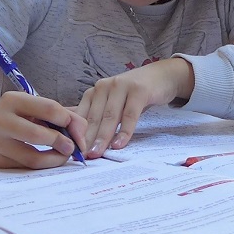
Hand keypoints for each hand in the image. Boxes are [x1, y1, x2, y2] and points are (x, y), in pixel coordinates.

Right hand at [0, 90, 87, 168]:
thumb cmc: (17, 114)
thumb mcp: (34, 107)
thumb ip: (61, 114)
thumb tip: (82, 133)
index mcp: (13, 100)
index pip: (49, 109)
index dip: (69, 122)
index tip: (77, 132)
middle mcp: (0, 119)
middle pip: (38, 135)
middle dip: (61, 143)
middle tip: (72, 148)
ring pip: (32, 158)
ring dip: (54, 159)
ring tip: (63, 156)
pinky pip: (25, 167)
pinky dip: (42, 165)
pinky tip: (48, 160)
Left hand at [74, 58, 193, 155]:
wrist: (161, 76)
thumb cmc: (134, 94)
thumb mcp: (112, 102)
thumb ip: (95, 114)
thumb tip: (72, 131)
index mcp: (95, 91)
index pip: (82, 116)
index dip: (77, 135)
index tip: (75, 152)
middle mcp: (104, 87)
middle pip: (94, 118)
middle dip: (88, 139)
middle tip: (83, 157)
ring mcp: (121, 87)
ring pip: (110, 117)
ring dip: (103, 137)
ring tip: (97, 153)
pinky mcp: (139, 91)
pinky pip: (129, 115)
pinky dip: (124, 131)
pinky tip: (119, 144)